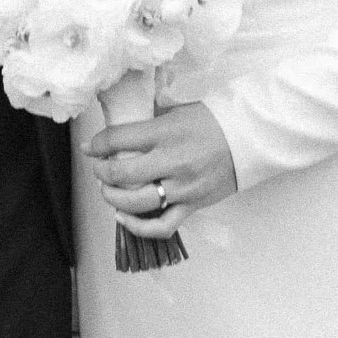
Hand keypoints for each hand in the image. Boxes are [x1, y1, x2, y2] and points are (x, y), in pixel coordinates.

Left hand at [85, 100, 236, 240]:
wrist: (248, 137)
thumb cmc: (212, 121)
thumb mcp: (178, 109)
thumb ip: (150, 118)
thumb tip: (124, 120)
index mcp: (165, 132)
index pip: (118, 139)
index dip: (97, 145)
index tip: (90, 147)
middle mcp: (171, 161)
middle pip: (121, 174)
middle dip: (101, 172)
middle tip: (98, 168)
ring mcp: (182, 187)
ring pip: (136, 203)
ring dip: (113, 198)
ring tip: (107, 191)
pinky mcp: (192, 205)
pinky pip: (161, 226)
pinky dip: (138, 227)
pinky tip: (124, 217)